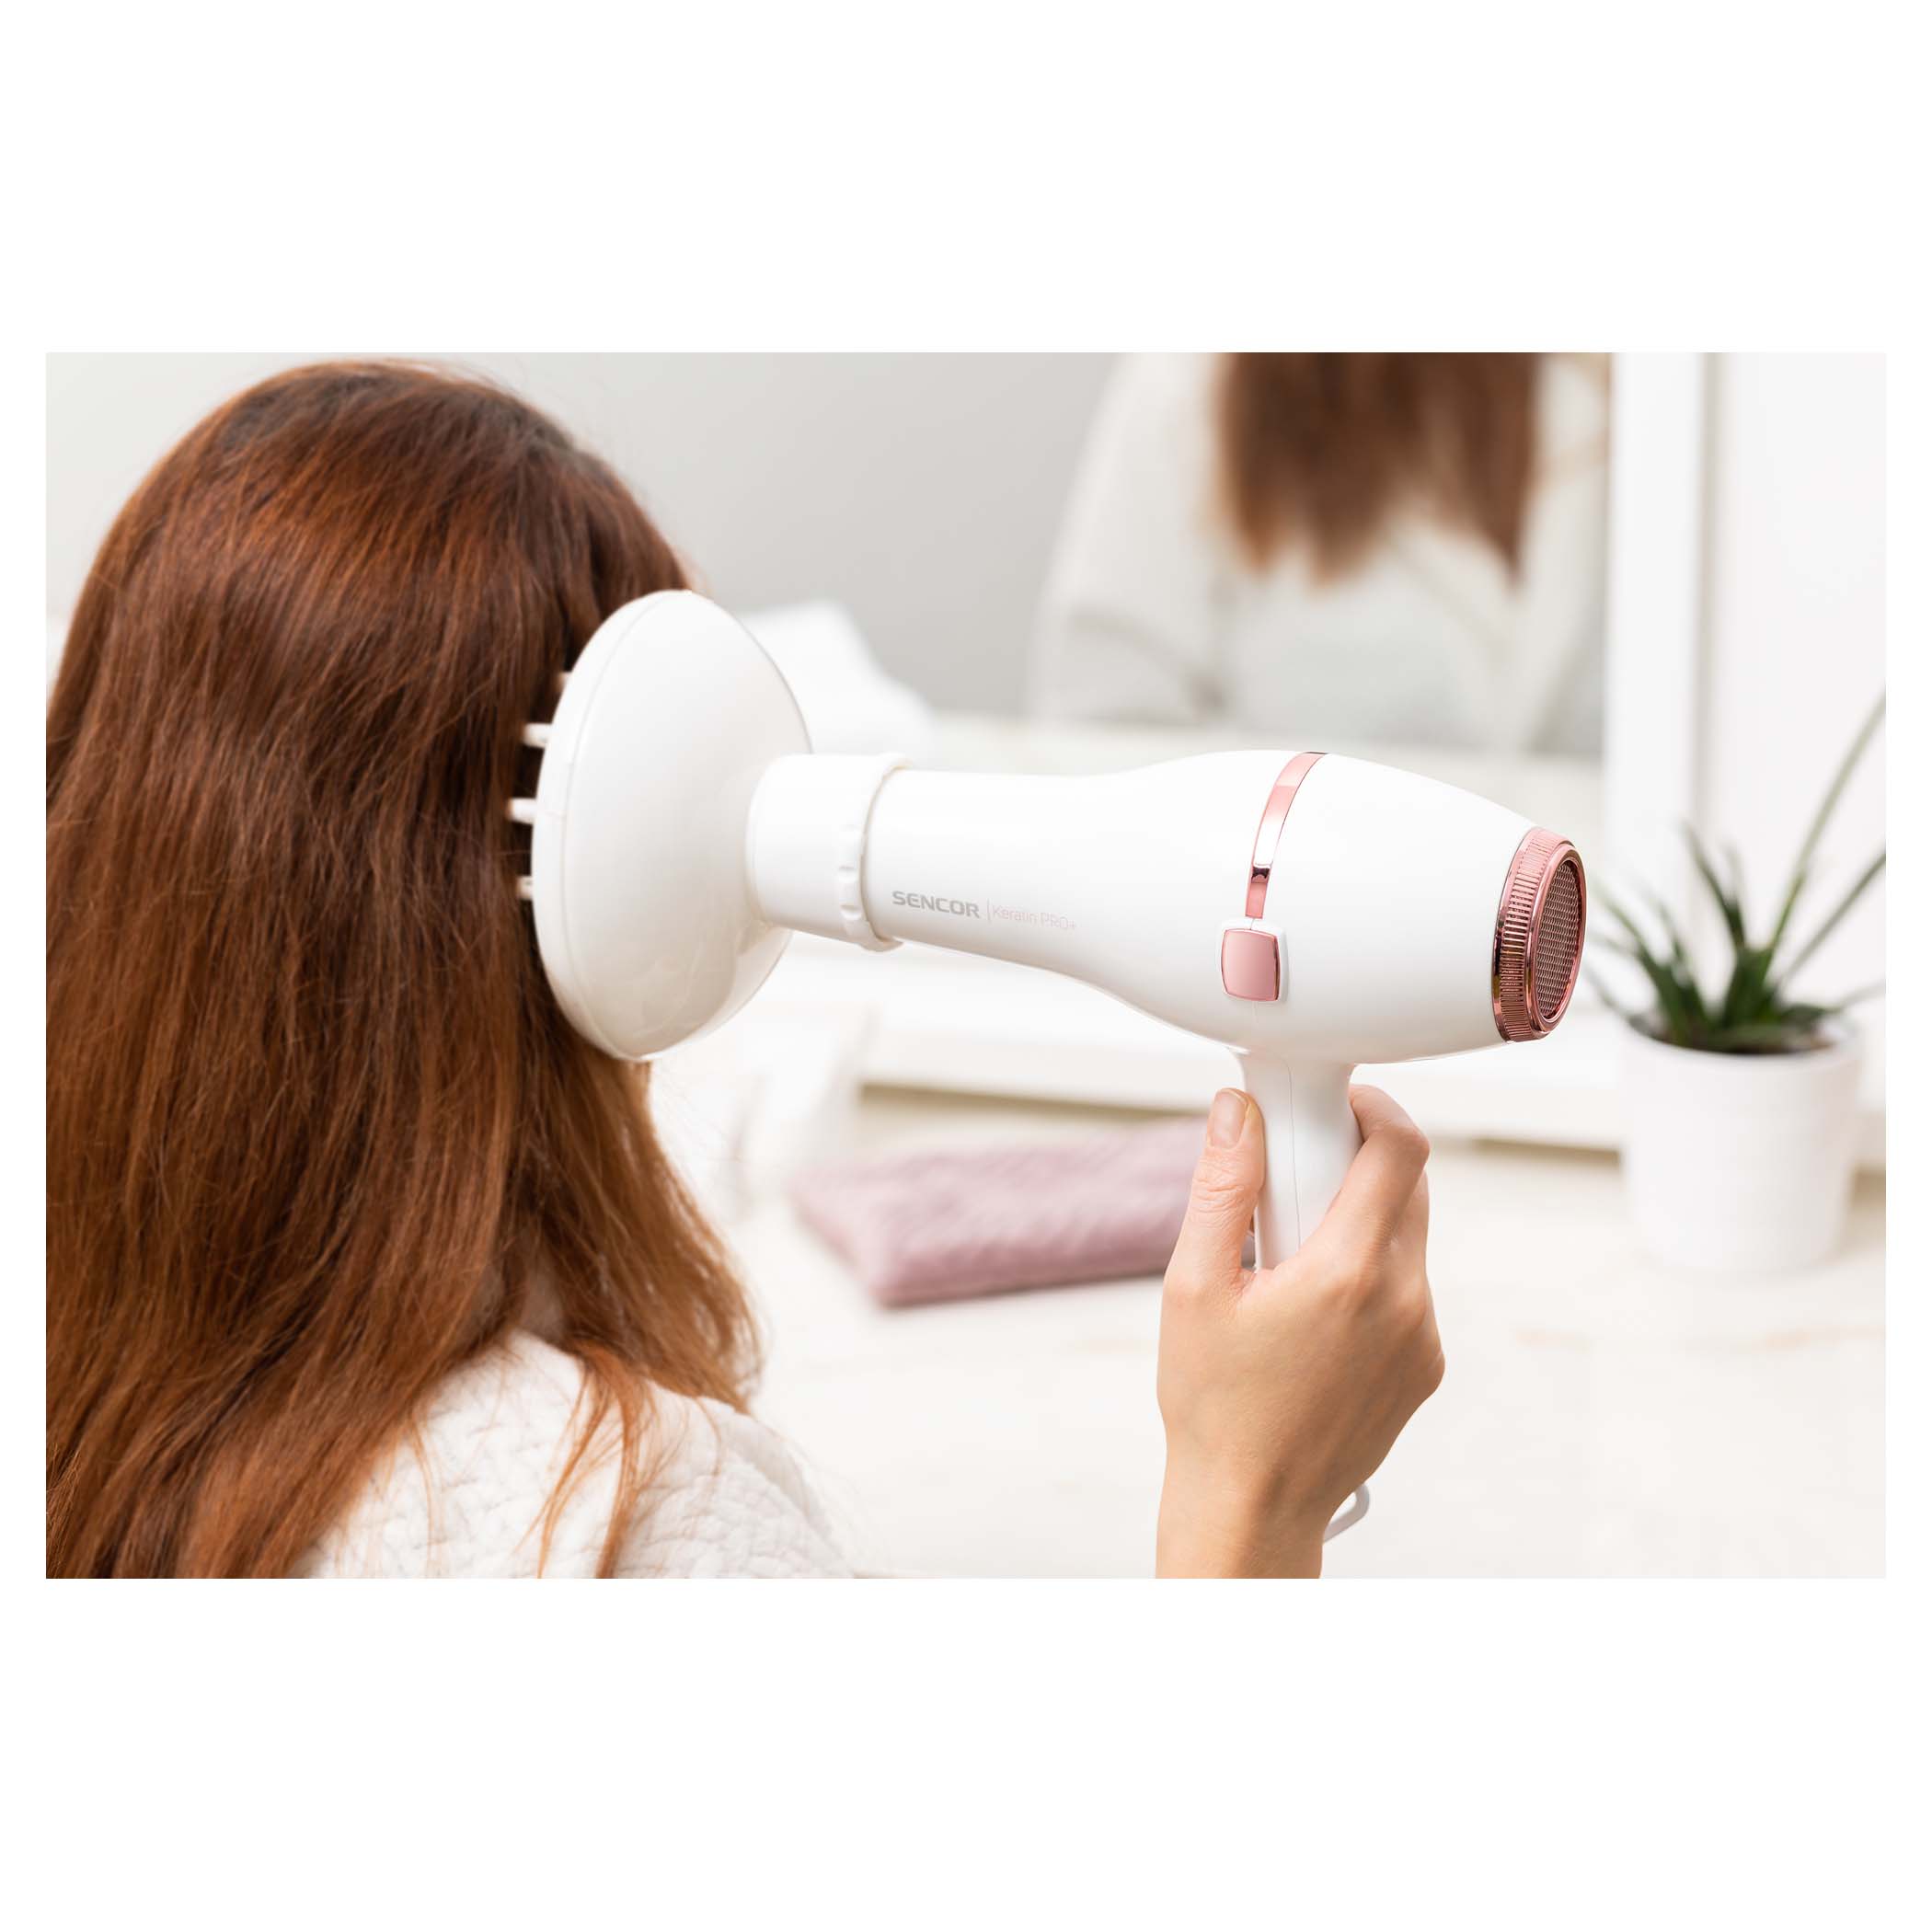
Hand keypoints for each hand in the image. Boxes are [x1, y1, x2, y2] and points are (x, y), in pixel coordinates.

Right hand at [1155, 1084, 1442, 1577]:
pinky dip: (1368, 1273)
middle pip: (1407, 1185)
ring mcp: (1422, 1338)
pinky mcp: (1425, 1366)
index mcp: (1350, 1273)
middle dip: (1351, 1161)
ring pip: (1407, 1237)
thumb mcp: (1193, 1287)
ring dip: (1358, 1220)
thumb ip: (1221, 1188)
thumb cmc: (1214, 1407)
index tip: (1329, 1102)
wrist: (1252, 1506)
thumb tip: (1237, 1112)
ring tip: (1287, 1261)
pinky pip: (1407, 1288)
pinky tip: (1309, 1309)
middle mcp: (1405, 1301)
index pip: (1399, 1148)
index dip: (1369, 1105)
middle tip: (1287, 1181)